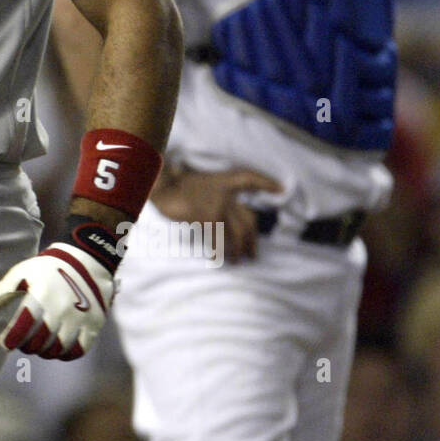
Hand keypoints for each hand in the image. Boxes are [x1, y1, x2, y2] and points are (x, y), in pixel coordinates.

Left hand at [0, 223, 119, 360]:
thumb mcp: (21, 274)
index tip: (5, 342)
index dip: (9, 340)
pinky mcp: (94, 324)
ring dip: (44, 351)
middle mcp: (61, 308)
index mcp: (40, 295)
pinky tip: (56, 346)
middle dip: (25, 346)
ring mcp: (80, 318)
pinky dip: (64, 353)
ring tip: (38, 343)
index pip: (21, 328)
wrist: (87, 259)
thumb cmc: (46, 267)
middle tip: (22, 340)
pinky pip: (77, 350)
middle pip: (38, 343)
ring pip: (57, 349)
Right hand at [149, 165, 282, 260]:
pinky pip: (217, 240)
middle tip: (253, 254)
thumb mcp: (196, 181)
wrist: (158, 188)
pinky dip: (217, 252)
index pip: (248, 179)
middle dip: (252, 240)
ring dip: (238, 250)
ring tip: (238, 261)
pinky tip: (215, 260)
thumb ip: (212, 192)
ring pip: (237, 233)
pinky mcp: (206, 217)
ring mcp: (216, 205)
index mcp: (222, 180)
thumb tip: (227, 211)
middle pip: (247, 219)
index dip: (265, 183)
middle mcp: (223, 192)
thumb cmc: (172, 186)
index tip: (281, 189)